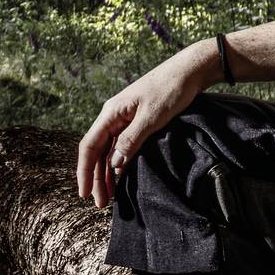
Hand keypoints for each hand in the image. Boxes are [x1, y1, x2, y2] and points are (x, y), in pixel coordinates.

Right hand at [75, 45, 214, 209]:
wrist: (190, 71)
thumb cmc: (171, 89)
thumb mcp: (152, 117)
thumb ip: (132, 140)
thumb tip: (114, 164)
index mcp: (112, 113)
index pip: (90, 146)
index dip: (85, 171)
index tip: (84, 193)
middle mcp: (114, 116)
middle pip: (98, 152)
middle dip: (97, 178)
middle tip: (101, 203)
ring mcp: (125, 119)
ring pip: (110, 151)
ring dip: (108, 173)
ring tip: (110, 196)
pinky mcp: (137, 121)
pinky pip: (123, 146)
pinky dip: (121, 163)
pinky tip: (122, 177)